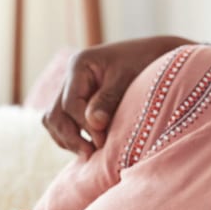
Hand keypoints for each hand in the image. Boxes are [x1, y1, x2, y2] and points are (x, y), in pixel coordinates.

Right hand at [43, 36, 190, 158]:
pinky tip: (89, 146)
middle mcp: (70, 77)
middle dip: (70, 137)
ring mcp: (71, 89)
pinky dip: (71, 136)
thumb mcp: (127, 78)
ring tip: (89, 153)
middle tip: (91, 153)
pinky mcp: (78, 101)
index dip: (84, 126)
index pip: (70, 104)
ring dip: (67, 139)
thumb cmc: (144, 62)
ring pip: (54, 120)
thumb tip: (94, 124)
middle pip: (55, 114)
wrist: (156, 55)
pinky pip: (63, 122)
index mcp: (79, 65)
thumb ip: (108, 99)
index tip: (102, 141)